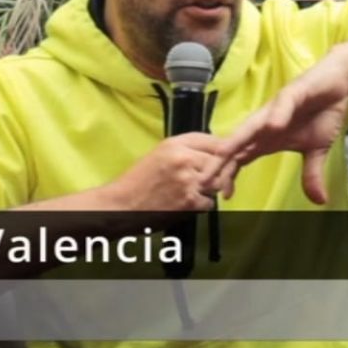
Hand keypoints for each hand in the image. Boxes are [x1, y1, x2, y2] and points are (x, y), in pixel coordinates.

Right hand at [106, 133, 238, 211]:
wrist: (122, 206)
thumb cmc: (138, 181)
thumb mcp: (159, 154)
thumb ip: (185, 149)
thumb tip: (214, 151)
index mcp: (175, 144)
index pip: (215, 141)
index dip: (224, 151)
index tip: (225, 158)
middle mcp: (184, 158)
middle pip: (220, 162)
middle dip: (220, 171)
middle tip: (213, 179)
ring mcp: (188, 180)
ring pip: (218, 182)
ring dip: (212, 188)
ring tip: (196, 191)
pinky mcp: (189, 201)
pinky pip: (210, 202)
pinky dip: (203, 205)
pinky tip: (189, 203)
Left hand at [218, 53, 347, 204]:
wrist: (338, 84)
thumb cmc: (321, 114)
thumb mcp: (317, 150)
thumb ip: (311, 174)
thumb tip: (319, 201)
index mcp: (267, 139)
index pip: (240, 158)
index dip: (228, 175)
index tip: (221, 196)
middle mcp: (265, 124)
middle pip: (237, 144)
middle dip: (219, 162)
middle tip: (205, 179)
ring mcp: (276, 108)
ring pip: (252, 125)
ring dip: (237, 139)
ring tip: (223, 154)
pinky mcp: (292, 93)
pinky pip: (282, 105)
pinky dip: (277, 116)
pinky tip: (274, 127)